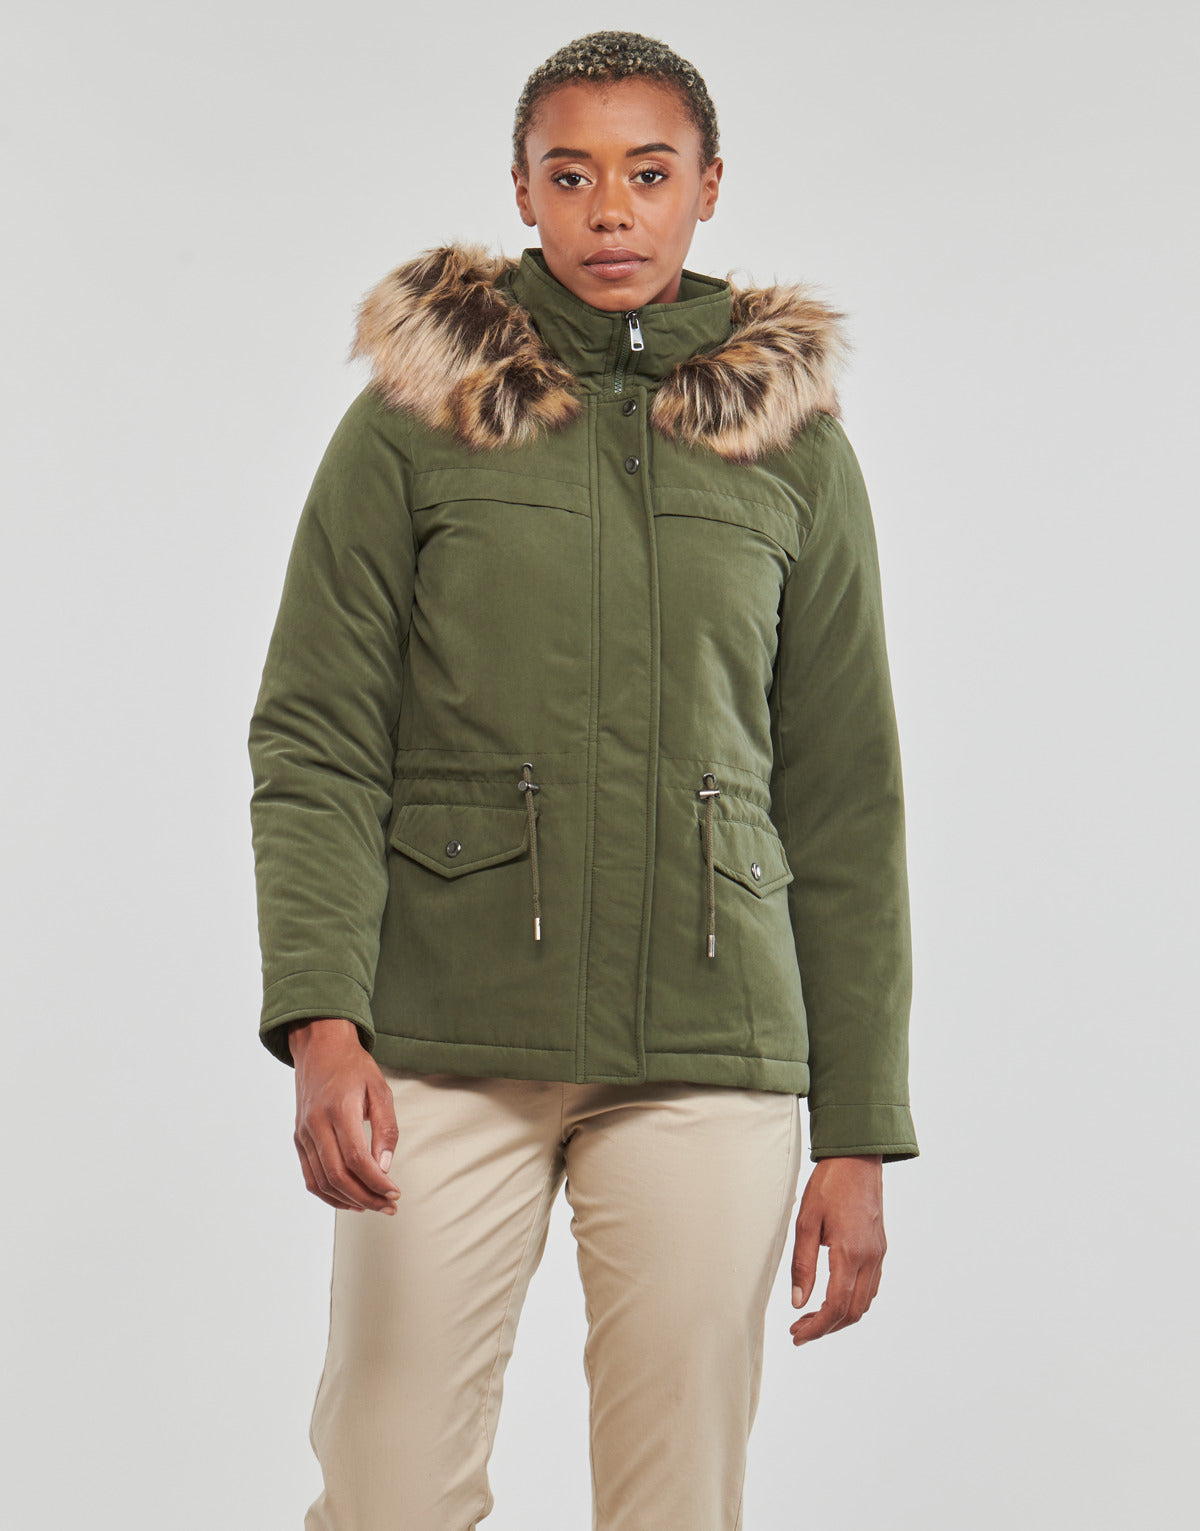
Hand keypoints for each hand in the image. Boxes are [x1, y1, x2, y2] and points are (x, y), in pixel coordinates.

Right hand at [288, 1018, 401, 1214]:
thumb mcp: (381, 1089)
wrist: (320, 1048)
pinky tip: (349, 1201)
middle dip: (367, 1197)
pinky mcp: (298, 1139)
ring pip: (322, 1181)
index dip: (376, 1181)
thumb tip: (385, 1166)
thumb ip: (387, 1128)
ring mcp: (304, 1133)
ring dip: (349, 1200)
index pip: (356, 1158)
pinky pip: (310, 1176)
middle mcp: (316, 1124)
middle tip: (389, 1205)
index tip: (395, 1191)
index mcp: (339, 1109)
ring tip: (374, 1205)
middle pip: (338, 1175)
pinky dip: (328, 1194)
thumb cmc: (354, 1068)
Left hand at [789, 1154, 884, 1344]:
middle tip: (800, 1329)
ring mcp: (878, 1254)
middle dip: (826, 1327)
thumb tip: (798, 1301)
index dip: (816, 1328)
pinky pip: (871, 1286)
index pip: (836, 1307)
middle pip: (853, 1312)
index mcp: (849, 1253)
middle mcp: (869, 1259)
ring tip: (812, 1315)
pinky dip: (853, 1300)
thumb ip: (802, 1265)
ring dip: (840, 1316)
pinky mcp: (880, 1248)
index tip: (797, 1335)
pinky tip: (833, 1295)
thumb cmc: (829, 1185)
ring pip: (865, 1303)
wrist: (857, 1159)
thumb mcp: (806, 1222)